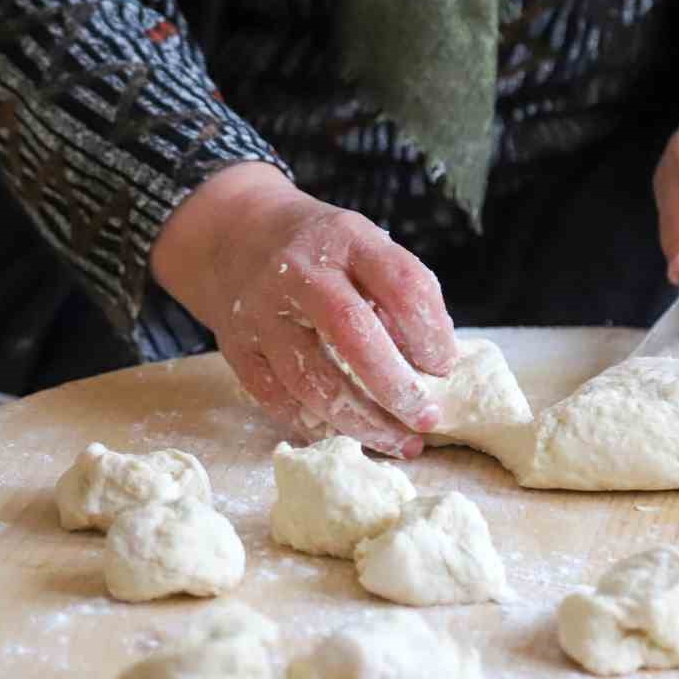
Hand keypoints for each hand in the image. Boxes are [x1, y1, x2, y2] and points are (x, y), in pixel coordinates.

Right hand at [151, 163, 459, 456]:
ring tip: (398, 442)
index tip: (445, 366)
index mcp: (347, 239)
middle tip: (427, 418)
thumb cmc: (320, 252)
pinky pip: (277, 399)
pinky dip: (315, 424)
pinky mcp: (237, 347)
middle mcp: (301, 272)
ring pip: (312, 380)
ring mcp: (262, 311)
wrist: (233, 236)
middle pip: (354, 335)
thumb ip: (397, 294)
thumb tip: (433, 365)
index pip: (401, 285)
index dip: (430, 332)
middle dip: (397, 387)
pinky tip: (346, 434)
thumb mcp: (363, 246)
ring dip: (362, 421)